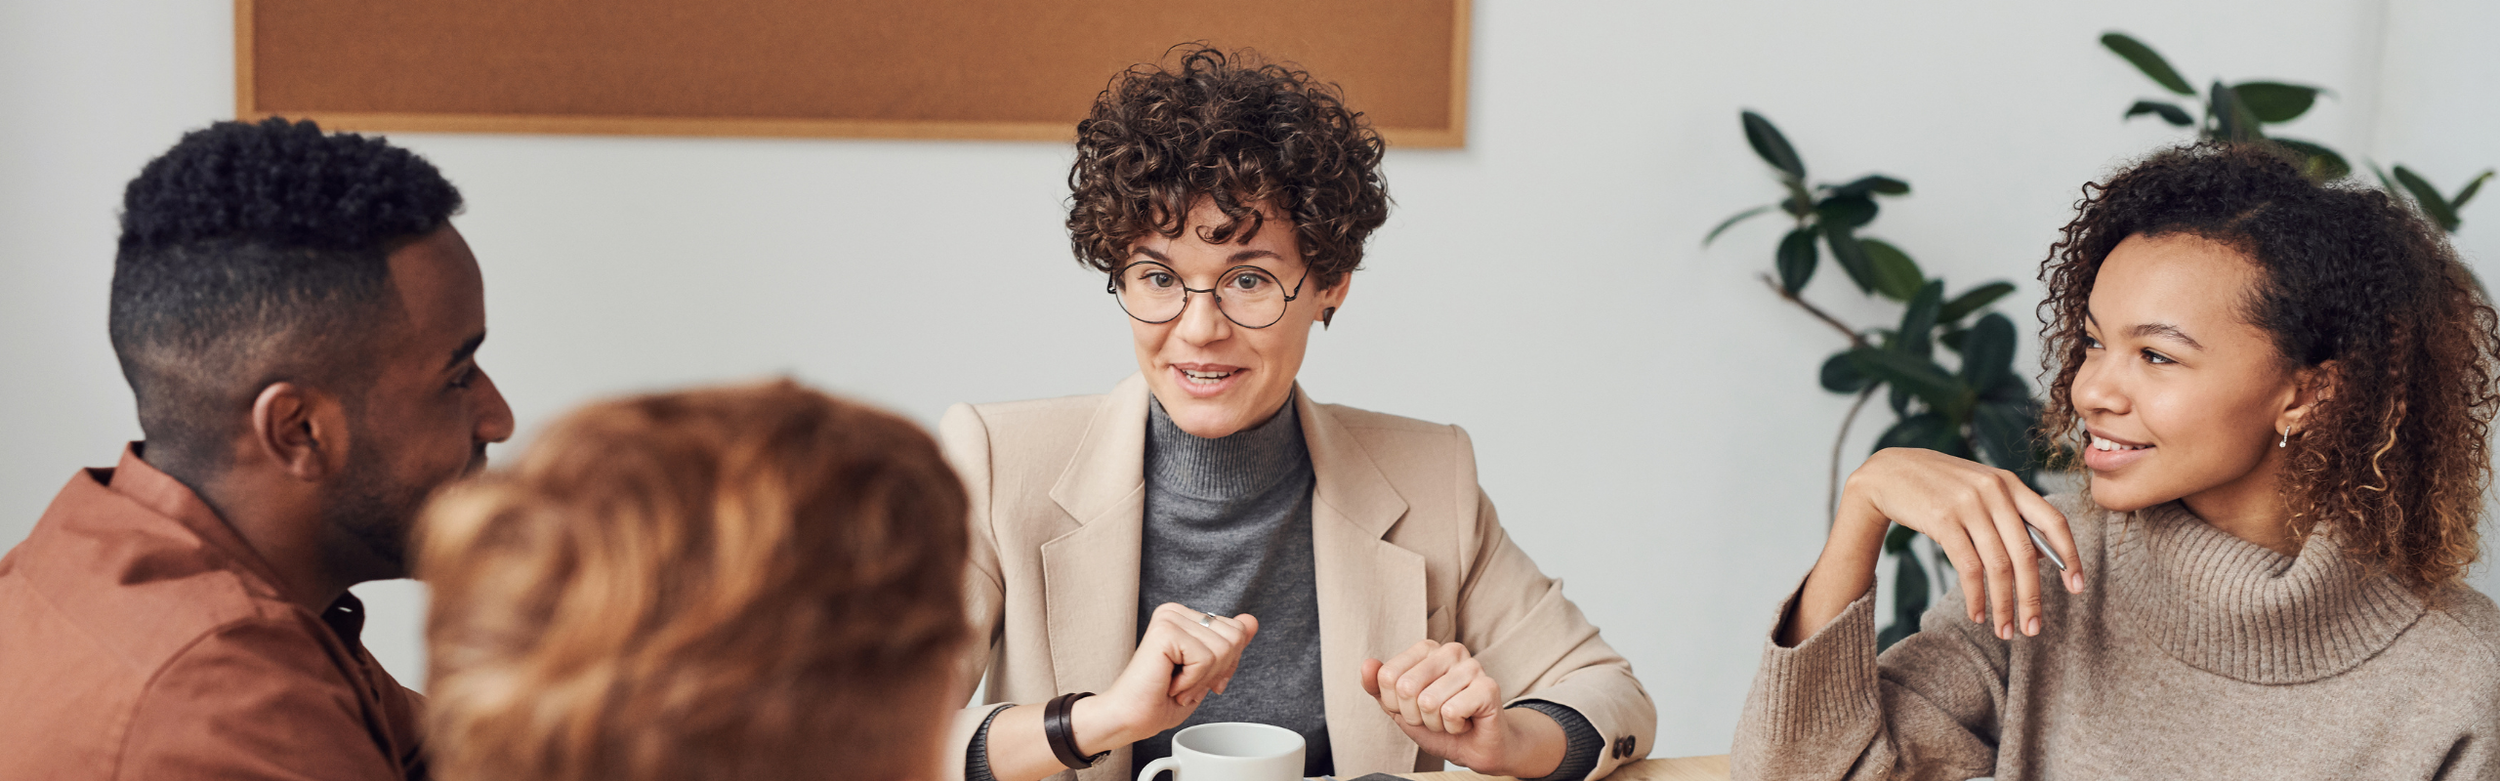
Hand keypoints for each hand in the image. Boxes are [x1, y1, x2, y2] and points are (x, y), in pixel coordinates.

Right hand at [1079, 603, 1259, 748]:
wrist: (1129, 719)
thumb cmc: (1160, 701)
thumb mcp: (1208, 673)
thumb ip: (1230, 644)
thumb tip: (1251, 621)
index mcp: (1186, 618)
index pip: (1237, 631)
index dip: (1227, 664)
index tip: (1198, 679)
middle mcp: (1176, 612)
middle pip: (1235, 637)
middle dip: (1217, 671)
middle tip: (1186, 684)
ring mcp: (1169, 618)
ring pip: (1223, 649)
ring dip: (1202, 679)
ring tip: (1177, 685)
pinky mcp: (1165, 631)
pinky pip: (1205, 658)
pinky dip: (1192, 681)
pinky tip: (1170, 683)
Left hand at [1359, 641, 1561, 777]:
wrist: (1476, 747)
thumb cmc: (1440, 724)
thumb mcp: (1400, 708)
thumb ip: (1379, 687)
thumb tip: (1367, 664)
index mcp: (1427, 649)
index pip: (1387, 676)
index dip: (1396, 704)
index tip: (1416, 708)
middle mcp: (1450, 651)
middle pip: (1405, 688)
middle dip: (1415, 715)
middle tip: (1435, 717)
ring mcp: (1472, 666)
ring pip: (1428, 702)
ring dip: (1436, 723)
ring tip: (1451, 720)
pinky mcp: (1488, 687)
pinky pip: (1450, 712)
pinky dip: (1453, 727)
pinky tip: (1465, 722)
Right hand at [1834, 447, 2084, 639]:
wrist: (1889, 473)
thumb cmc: (1938, 487)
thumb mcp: (1979, 491)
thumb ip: (2009, 516)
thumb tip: (2042, 558)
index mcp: (2010, 483)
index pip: (2053, 521)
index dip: (2071, 557)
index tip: (2078, 587)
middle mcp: (1994, 491)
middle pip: (2025, 554)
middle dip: (2031, 597)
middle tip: (2033, 628)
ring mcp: (1968, 504)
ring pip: (1998, 566)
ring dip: (2003, 605)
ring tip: (2005, 630)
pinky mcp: (1942, 519)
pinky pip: (1968, 567)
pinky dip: (1975, 596)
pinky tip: (1977, 613)